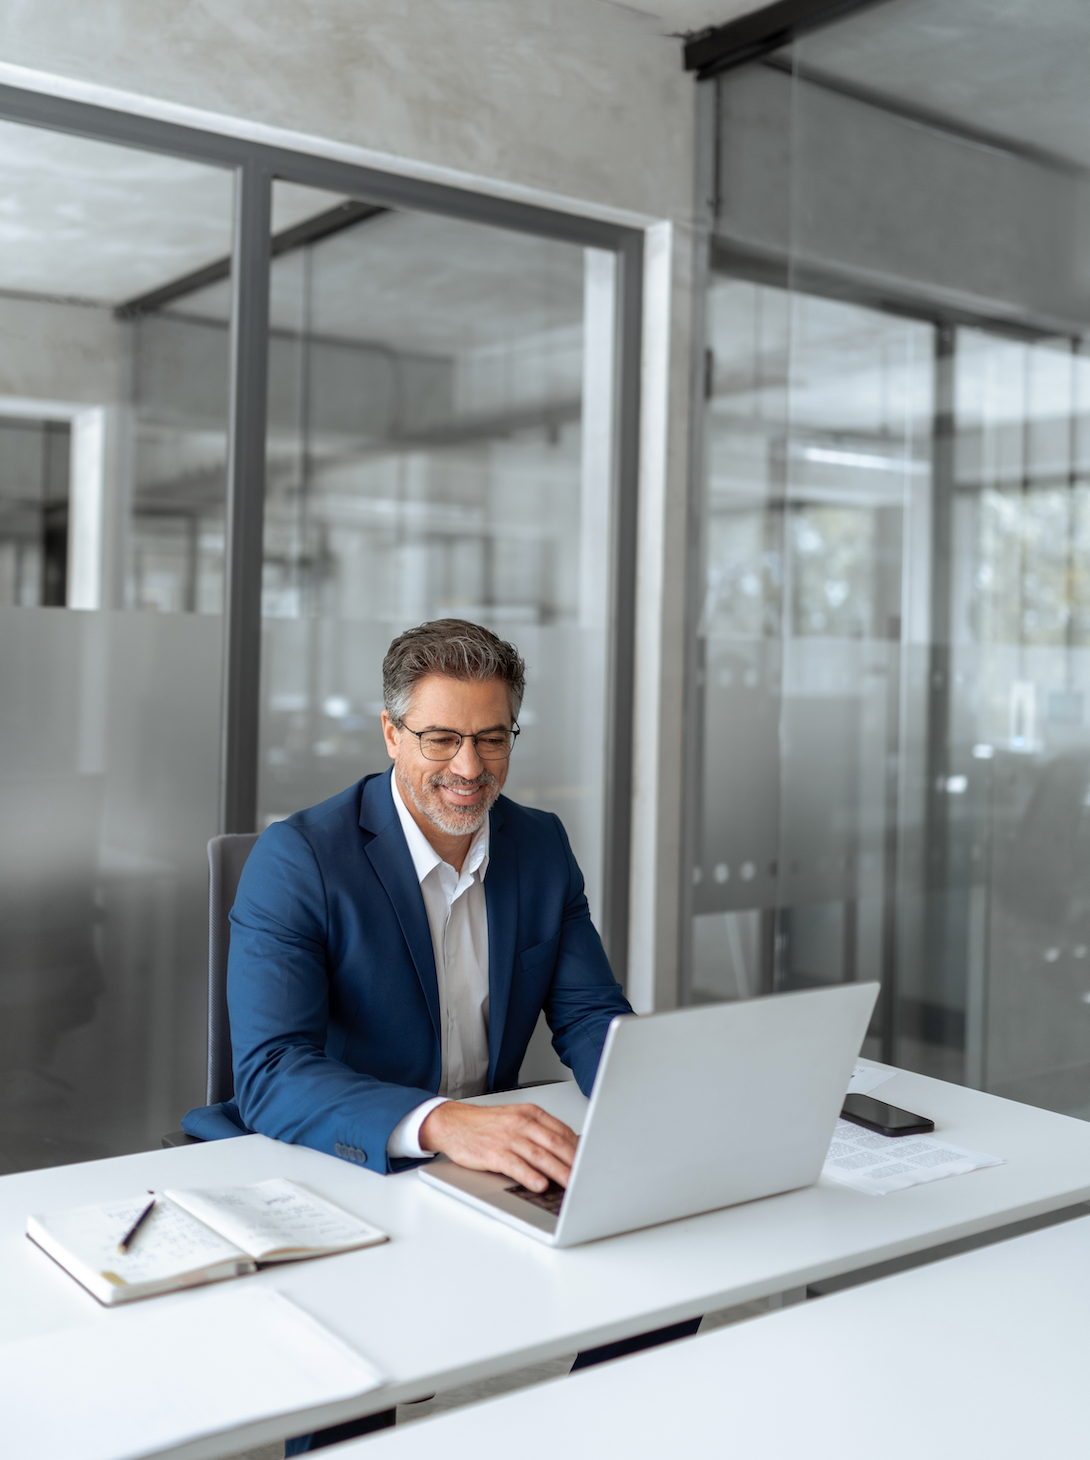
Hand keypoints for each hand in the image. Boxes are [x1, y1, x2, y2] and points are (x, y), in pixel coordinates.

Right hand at [419, 1101, 578, 1192]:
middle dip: (575, 1163)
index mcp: (530, 1113)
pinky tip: (540, 1185)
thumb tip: (568, 1149)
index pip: (562, 1131)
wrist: (452, 1123)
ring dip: (559, 1172)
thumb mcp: (516, 1118)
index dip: (579, 1149)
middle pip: (555, 1144)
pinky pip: (516, 1165)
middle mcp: (521, 1123)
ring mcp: (507, 1137)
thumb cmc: (486, 1124)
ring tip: (573, 1185)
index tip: (591, 1162)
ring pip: (540, 1156)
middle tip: (589, 1177)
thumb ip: (540, 1131)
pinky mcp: (493, 1153)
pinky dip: (530, 1176)